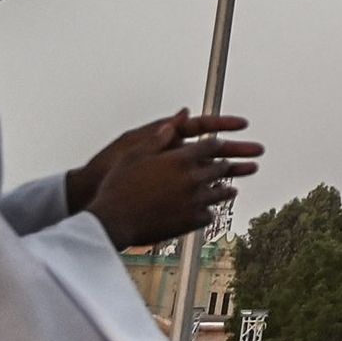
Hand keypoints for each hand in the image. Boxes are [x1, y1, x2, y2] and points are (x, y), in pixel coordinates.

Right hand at [81, 111, 260, 248]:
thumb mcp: (134, 154)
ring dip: (225, 189)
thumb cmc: (118, 187)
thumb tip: (177, 119)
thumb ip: (160, 137)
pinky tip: (208, 212)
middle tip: (227, 166)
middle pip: (221, 167)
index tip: (218, 145)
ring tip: (230, 189)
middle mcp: (193, 177)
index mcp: (181, 159)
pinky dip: (209, 212)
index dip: (215, 144)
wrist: (112, 221)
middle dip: (225, 165)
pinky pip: (209, 215)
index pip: (211, 145)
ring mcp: (196, 200)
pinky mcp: (192, 221)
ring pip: (221, 192)